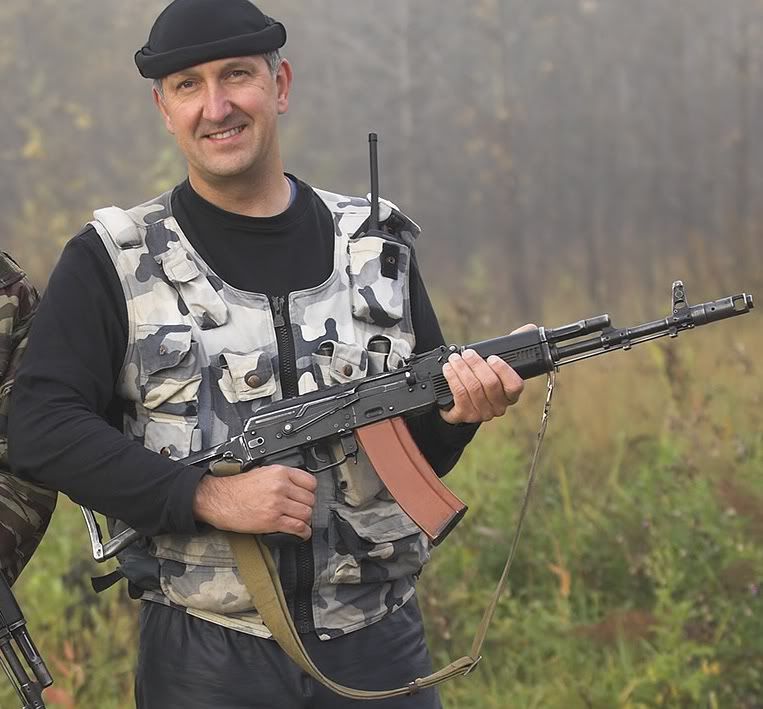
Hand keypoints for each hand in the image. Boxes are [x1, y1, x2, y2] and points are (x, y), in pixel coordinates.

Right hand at [192, 465, 316, 539]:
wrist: (220, 499)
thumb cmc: (237, 488)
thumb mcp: (262, 472)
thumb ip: (281, 477)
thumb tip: (296, 486)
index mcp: (279, 472)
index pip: (310, 482)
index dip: (311, 492)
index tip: (308, 496)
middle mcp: (280, 487)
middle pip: (309, 499)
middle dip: (308, 507)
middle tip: (302, 510)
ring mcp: (277, 504)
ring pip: (306, 513)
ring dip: (306, 520)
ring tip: (301, 522)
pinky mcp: (272, 520)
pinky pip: (297, 527)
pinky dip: (303, 532)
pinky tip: (302, 533)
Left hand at [439, 324, 536, 424]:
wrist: (457, 402)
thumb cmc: (481, 379)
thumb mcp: (496, 365)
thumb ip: (512, 348)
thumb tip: (529, 329)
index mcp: (510, 395)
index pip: (515, 385)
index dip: (503, 370)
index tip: (492, 357)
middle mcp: (499, 406)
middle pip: (490, 384)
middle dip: (476, 365)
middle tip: (467, 353)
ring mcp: (482, 413)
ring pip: (473, 388)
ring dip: (462, 370)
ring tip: (454, 359)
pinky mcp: (465, 415)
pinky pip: (460, 395)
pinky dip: (453, 379)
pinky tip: (448, 370)